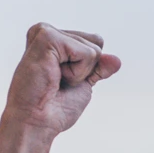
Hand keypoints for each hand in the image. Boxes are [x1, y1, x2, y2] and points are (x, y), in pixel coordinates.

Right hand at [0, 23, 120, 137]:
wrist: (37, 121)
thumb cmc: (54, 108)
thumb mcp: (83, 84)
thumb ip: (98, 69)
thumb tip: (117, 60)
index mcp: (54, 40)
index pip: (95, 42)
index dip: (90, 68)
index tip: (65, 80)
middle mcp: (47, 31)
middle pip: (97, 42)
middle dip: (86, 70)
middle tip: (59, 81)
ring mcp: (45, 31)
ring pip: (94, 49)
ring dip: (80, 73)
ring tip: (55, 80)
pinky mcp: (46, 37)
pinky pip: (87, 53)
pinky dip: (77, 72)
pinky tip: (55, 76)